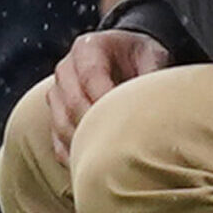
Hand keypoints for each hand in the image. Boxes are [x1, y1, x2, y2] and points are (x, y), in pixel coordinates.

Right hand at [47, 28, 172, 162]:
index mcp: (88, 47)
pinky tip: (95, 165)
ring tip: (112, 158)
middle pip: (72, 103)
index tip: (128, 120)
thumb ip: (152, 75)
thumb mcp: (152, 55)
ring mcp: (57, 92)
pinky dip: (74, 154)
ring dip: (84, 143)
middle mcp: (66, 68)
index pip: (91, 76)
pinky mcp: (56, 115)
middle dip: (97, 125)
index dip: (107, 100)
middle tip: (123, 145)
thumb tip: (156, 103)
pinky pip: (57, 140)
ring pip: (62, 124)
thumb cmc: (139, 56)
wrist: (123, 56)